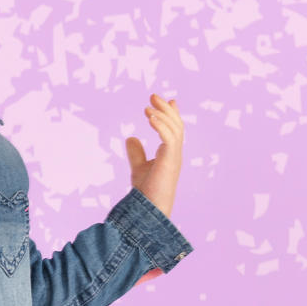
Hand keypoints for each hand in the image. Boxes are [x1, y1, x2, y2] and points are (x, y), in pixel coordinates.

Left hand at [126, 93, 183, 220]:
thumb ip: (136, 153)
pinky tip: (150, 118)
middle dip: (166, 109)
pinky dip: (161, 125)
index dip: (171, 114)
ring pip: (174, 128)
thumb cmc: (147, 192)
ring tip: (148, 106)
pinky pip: (169, 137)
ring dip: (162, 114)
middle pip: (176, 125)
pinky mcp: (170, 160)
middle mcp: (175, 153)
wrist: (149, 209)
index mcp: (170, 154)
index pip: (174, 129)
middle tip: (153, 96)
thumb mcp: (138, 167)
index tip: (166, 100)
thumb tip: (130, 137)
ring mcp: (175, 156)